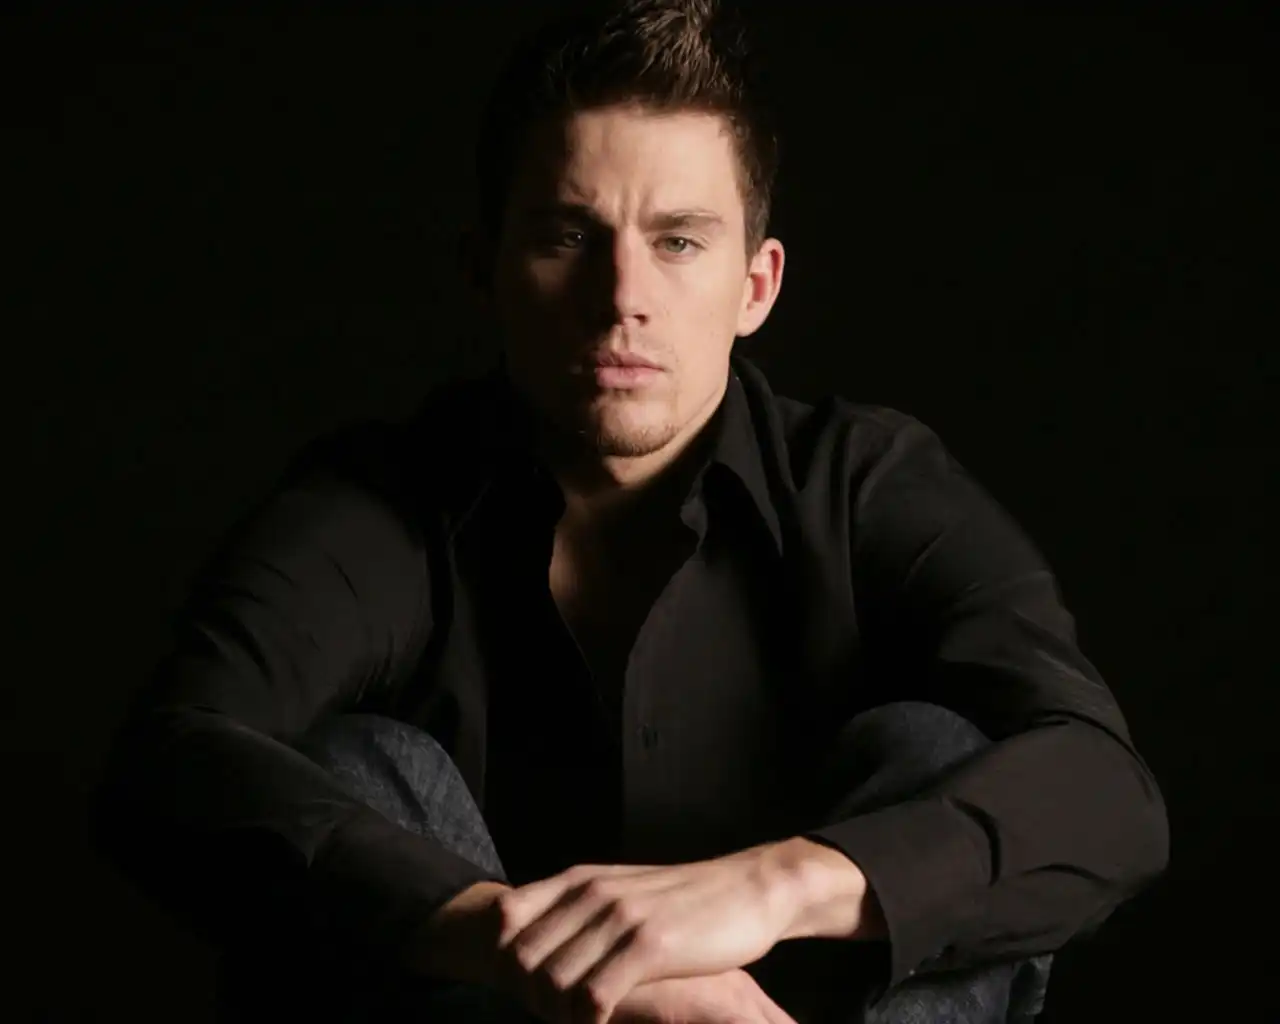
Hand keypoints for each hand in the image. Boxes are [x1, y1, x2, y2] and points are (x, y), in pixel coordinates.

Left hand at [491, 847, 799, 1023]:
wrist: (750, 889)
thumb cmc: (683, 901)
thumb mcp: (621, 892)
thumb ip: (579, 910)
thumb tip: (531, 941)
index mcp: (579, 879)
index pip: (506, 918)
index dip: (504, 959)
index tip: (529, 986)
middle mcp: (592, 893)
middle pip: (521, 957)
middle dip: (529, 995)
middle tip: (556, 1013)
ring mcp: (620, 917)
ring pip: (552, 980)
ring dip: (558, 1013)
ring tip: (581, 1020)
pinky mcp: (650, 945)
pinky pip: (594, 996)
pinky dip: (588, 1021)